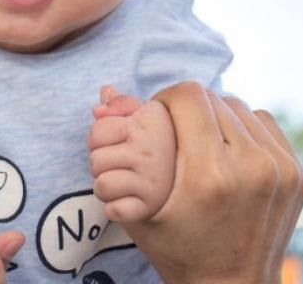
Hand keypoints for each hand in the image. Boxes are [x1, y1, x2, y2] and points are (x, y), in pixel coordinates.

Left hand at [88, 84, 176, 222]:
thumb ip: (125, 104)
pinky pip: (114, 210)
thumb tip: (104, 93)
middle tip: (125, 166)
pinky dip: (117, 209)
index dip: (103, 138)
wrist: (207, 184)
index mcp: (151, 120)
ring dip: (109, 188)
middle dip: (103, 165)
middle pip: (95, 159)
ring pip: (102, 186)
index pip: (98, 130)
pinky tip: (131, 201)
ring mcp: (153, 178)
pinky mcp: (152, 207)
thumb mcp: (153, 118)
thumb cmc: (171, 148)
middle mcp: (152, 146)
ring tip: (127, 183)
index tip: (121, 142)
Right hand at [124, 82, 302, 283]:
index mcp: (208, 176)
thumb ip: (119, 148)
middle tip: (176, 131)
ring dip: (216, 117)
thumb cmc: (178, 251)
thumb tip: (106, 91)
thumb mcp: (137, 207)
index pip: (188, 96)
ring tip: (203, 141)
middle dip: (188, 110)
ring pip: (240, 107)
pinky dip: (244, 128)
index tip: (157, 117)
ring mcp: (280, 170)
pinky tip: (229, 148)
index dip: (166, 99)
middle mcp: (251, 167)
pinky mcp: (298, 173)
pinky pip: (264, 123)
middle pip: (213, 99)